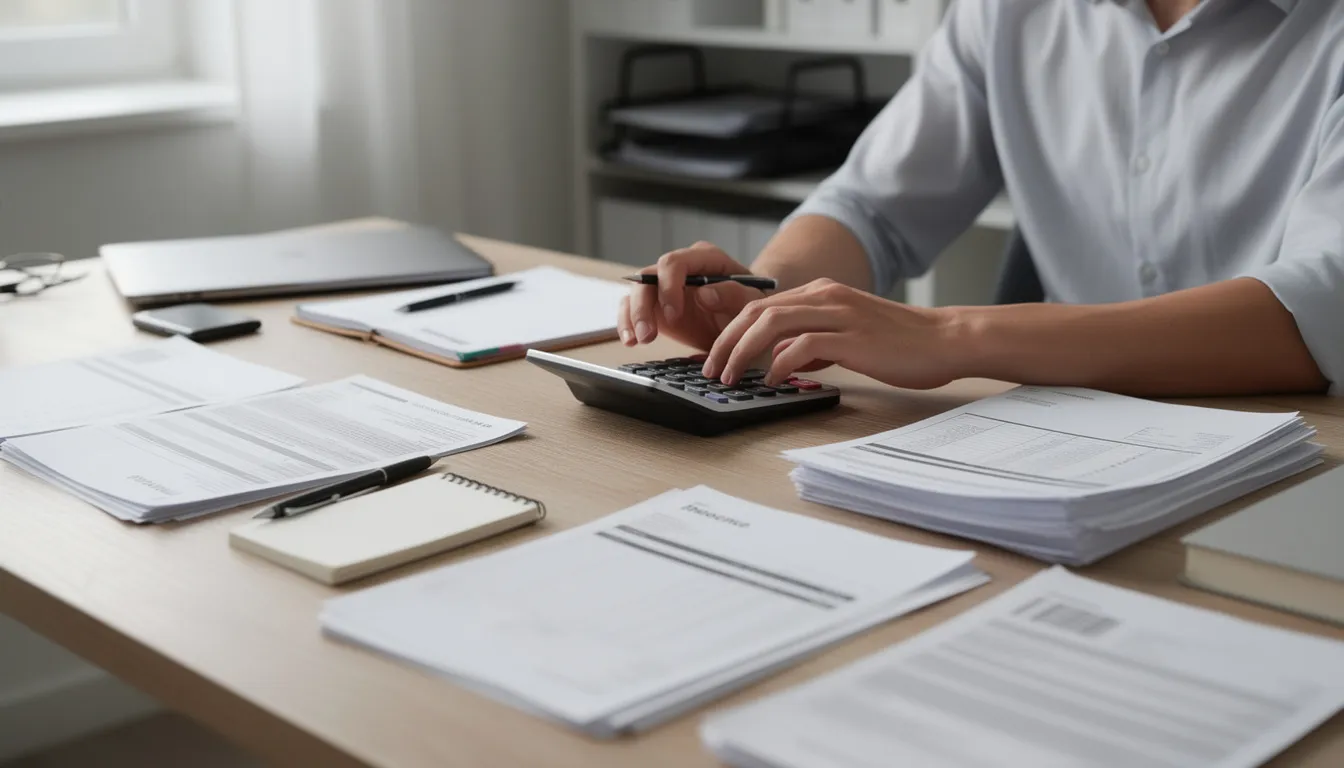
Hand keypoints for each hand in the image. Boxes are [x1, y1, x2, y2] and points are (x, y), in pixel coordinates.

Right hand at [618, 242, 767, 350]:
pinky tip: (630, 341)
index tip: (675, 315)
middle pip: (649, 276)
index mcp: (705, 258)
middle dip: (644, 306)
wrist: (743, 322)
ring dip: (633, 316)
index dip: (668, 287)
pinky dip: (627, 323)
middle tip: (649, 336)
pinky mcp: (654, 304)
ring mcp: (664, 285)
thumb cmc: (748, 307)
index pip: (674, 262)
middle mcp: (680, 267)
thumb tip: (704, 292)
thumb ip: (734, 295)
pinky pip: (631, 307)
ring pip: (636, 291)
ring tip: (638, 341)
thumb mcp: (751, 304)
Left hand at [702, 278, 965, 389]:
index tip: (716, 355)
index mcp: (821, 293)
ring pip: (771, 324)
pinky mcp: (851, 337)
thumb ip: (812, 342)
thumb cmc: (901, 343)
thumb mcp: (847, 336)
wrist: (946, 340)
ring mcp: (838, 314)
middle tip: (710, 368)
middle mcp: (825, 296)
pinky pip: (802, 346)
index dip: (731, 330)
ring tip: (730, 376)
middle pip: (756, 311)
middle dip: (725, 341)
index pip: (761, 305)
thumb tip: (778, 358)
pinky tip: (772, 379)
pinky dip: (779, 362)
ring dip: (742, 352)